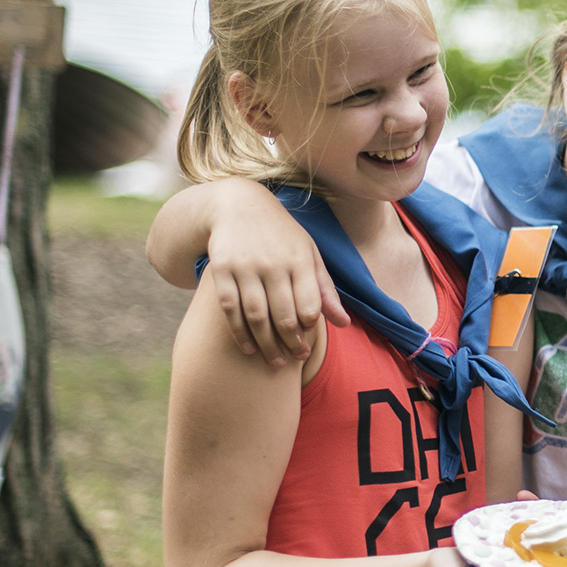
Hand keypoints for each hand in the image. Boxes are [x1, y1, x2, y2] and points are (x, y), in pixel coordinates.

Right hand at [204, 216, 348, 365]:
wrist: (237, 204)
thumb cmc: (281, 235)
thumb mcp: (309, 253)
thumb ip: (325, 289)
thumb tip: (344, 323)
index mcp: (299, 259)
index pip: (309, 305)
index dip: (309, 328)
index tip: (308, 341)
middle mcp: (273, 263)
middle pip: (284, 316)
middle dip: (291, 344)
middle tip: (295, 360)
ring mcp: (245, 267)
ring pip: (257, 316)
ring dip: (267, 345)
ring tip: (275, 362)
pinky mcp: (221, 270)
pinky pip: (230, 309)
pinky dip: (239, 332)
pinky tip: (248, 348)